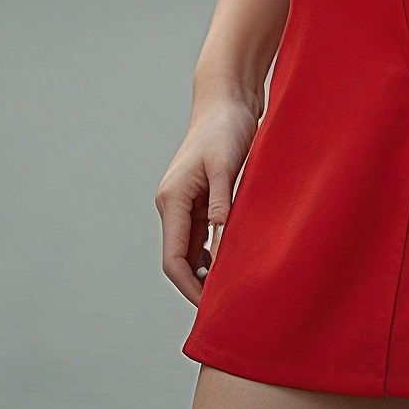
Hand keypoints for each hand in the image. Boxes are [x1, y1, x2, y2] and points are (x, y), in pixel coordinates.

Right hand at [155, 93, 258, 305]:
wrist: (228, 99)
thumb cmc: (226, 128)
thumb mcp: (225, 164)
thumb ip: (221, 202)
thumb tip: (220, 243)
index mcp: (172, 201)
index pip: (174, 259)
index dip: (190, 288)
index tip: (212, 307)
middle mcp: (174, 205)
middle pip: (181, 260)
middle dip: (199, 286)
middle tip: (227, 309)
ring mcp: (187, 203)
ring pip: (193, 250)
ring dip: (208, 272)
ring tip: (234, 293)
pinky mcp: (202, 198)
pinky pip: (205, 236)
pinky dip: (216, 253)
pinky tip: (236, 264)